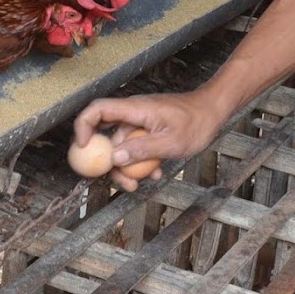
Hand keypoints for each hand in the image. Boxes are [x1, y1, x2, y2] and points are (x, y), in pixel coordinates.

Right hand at [74, 90, 227, 191]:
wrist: (213, 112)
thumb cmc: (196, 122)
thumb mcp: (170, 142)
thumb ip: (141, 150)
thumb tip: (114, 159)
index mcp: (134, 109)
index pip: (97, 110)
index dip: (83, 126)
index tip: (81, 148)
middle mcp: (132, 114)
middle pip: (105, 135)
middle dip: (106, 161)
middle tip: (118, 181)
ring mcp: (139, 122)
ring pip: (121, 146)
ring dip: (126, 167)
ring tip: (138, 184)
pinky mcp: (147, 130)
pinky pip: (135, 147)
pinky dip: (140, 162)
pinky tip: (155, 174)